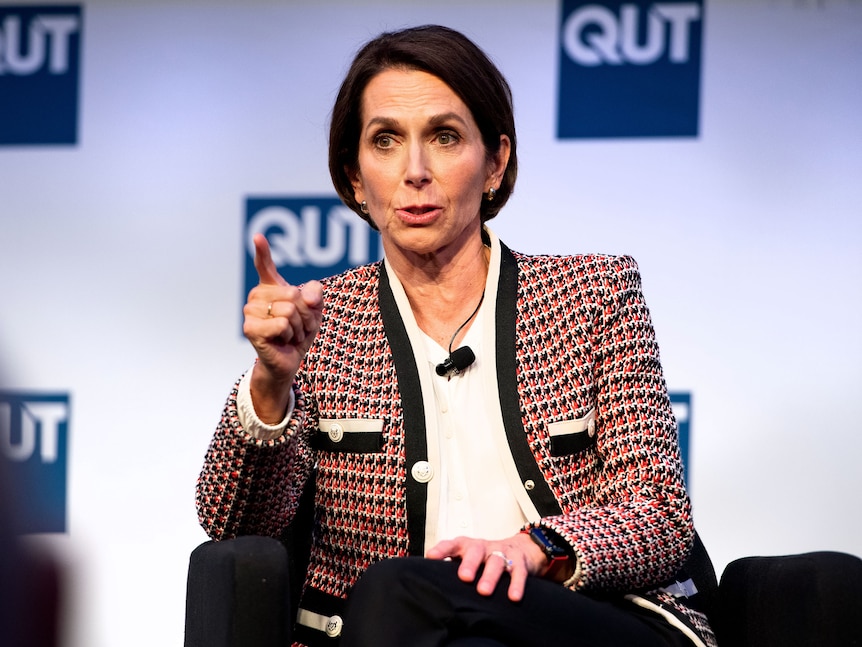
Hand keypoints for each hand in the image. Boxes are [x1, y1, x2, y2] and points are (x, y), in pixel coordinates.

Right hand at [243, 233, 323, 422]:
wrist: (290, 359)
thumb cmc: (300, 332)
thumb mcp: (315, 309)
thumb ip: (316, 293)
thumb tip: (305, 295)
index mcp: (271, 287)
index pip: (265, 265)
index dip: (262, 250)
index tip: (258, 236)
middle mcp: (257, 296)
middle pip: (293, 293)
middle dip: (305, 314)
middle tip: (297, 326)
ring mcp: (250, 311)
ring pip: (289, 310)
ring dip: (298, 327)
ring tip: (290, 334)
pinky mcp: (250, 328)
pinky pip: (282, 324)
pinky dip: (290, 335)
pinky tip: (282, 341)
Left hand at [425, 533, 548, 601]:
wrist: (520, 549)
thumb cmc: (486, 557)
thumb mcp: (468, 557)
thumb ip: (451, 565)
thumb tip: (427, 579)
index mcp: (468, 546)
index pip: (452, 544)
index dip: (442, 549)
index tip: (432, 557)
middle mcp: (484, 547)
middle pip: (476, 551)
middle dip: (470, 563)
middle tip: (464, 577)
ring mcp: (502, 553)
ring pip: (496, 562)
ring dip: (490, 576)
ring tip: (484, 592)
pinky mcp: (520, 562)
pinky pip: (518, 572)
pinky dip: (516, 584)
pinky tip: (513, 596)